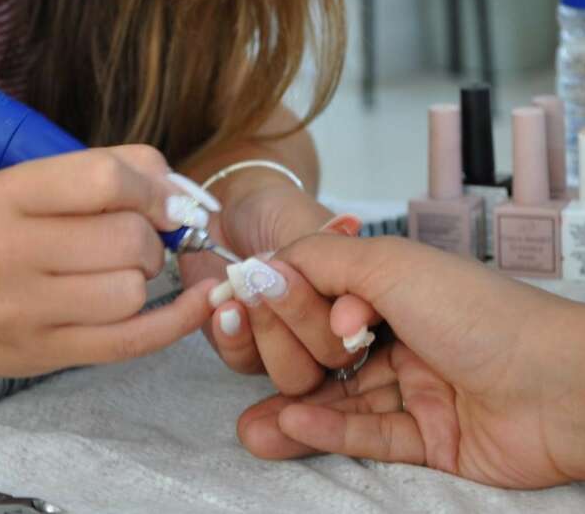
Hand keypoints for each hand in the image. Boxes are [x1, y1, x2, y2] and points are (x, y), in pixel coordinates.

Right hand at [0, 146, 216, 382]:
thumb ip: (112, 170)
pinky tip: (198, 303)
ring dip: (144, 281)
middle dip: (151, 240)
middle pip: (127, 239)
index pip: (104, 179)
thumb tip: (182, 192)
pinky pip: (132, 340)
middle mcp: (7, 250)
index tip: (167, 204)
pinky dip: (177, 320)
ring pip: (132, 291)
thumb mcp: (33, 188)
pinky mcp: (43, 353)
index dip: (153, 190)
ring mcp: (21, 309)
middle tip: (136, 245)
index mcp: (7, 193)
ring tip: (122, 275)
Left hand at [180, 178, 375, 395]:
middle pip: (331, 361)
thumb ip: (333, 264)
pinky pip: (242, 362)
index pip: (366, 333)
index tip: (336, 309)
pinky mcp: (246, 350)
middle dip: (299, 319)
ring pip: (292, 376)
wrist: (229, 209)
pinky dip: (228, 334)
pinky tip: (218, 304)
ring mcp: (289, 347)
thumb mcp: (309, 226)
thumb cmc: (278, 212)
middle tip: (268, 278)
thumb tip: (359, 307)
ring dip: (264, 333)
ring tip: (240, 291)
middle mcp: (330, 333)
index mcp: (358, 303)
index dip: (351, 326)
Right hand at [237, 235, 582, 488]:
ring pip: (344, 402)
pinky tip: (291, 426)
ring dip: (296, 411)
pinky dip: (330, 432)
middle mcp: (408, 337)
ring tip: (250, 427)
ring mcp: (421, 391)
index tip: (242, 311)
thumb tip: (267, 263)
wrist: (560, 386)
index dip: (286, 306)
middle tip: (249, 364)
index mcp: (400, 289)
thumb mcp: (392, 264)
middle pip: (329, 354)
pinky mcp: (432, 441)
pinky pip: (371, 436)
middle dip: (285, 360)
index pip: (323, 299)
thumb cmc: (481, 314)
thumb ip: (323, 259)